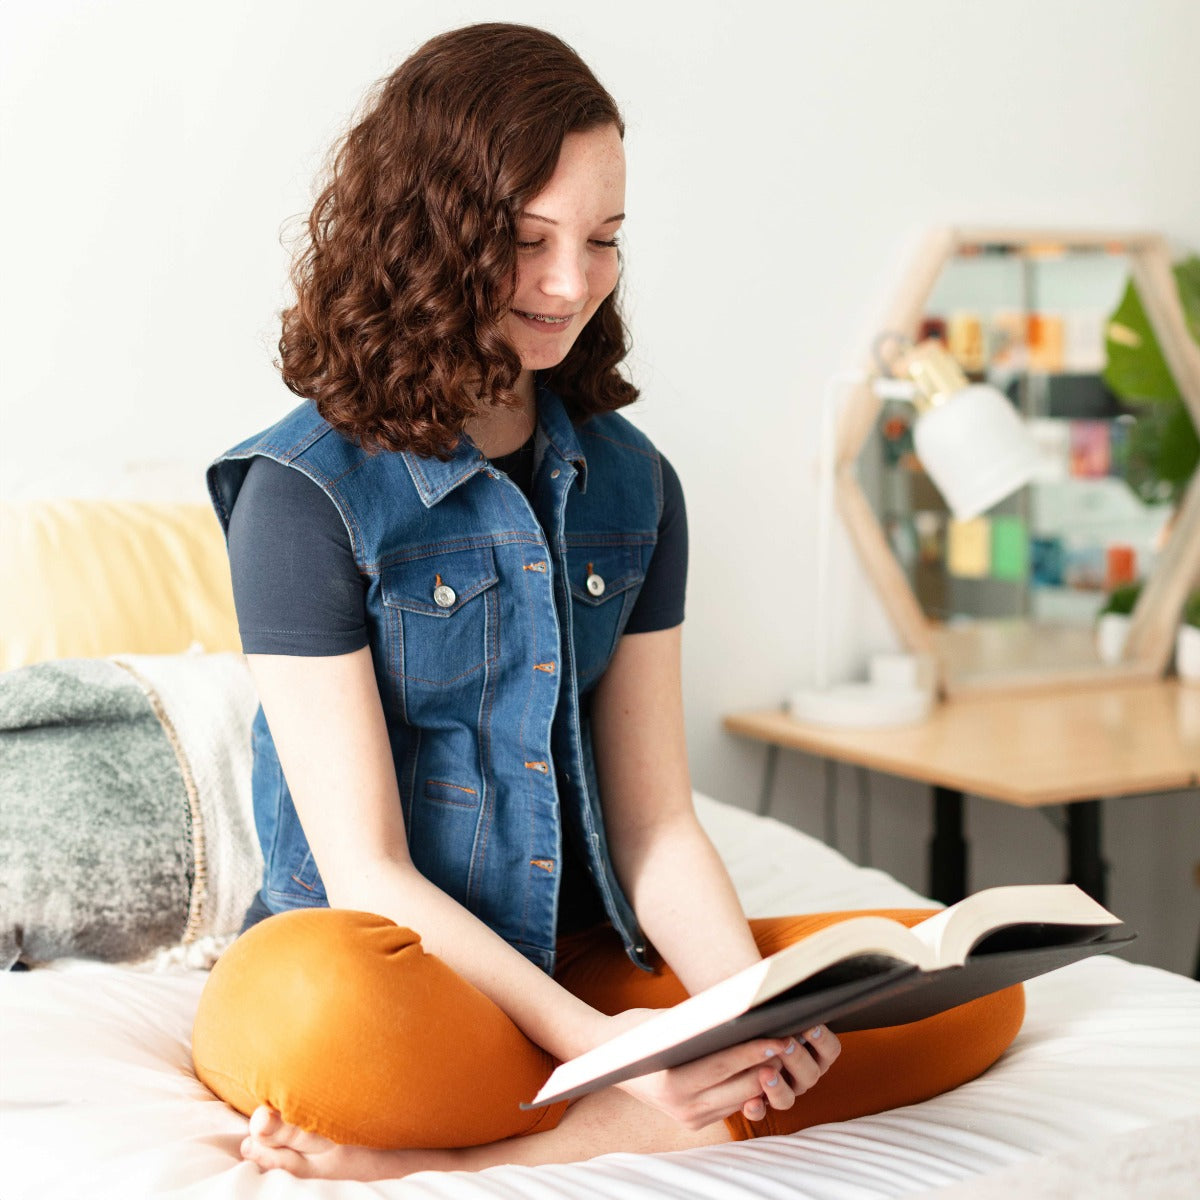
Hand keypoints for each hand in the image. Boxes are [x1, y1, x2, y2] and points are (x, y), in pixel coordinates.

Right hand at [607, 1010, 840, 1130]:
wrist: (606, 1060)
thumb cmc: (636, 1031)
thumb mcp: (665, 1022)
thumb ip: (700, 1024)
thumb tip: (742, 1013)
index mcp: (672, 1083)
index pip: (723, 1065)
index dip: (754, 1052)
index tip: (779, 1038)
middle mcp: (682, 1107)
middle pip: (739, 1087)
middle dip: (767, 1065)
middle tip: (792, 1042)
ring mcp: (689, 1118)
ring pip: (741, 1099)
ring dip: (763, 1077)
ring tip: (783, 1052)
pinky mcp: (694, 1121)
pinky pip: (731, 1104)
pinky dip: (749, 1085)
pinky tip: (764, 1065)